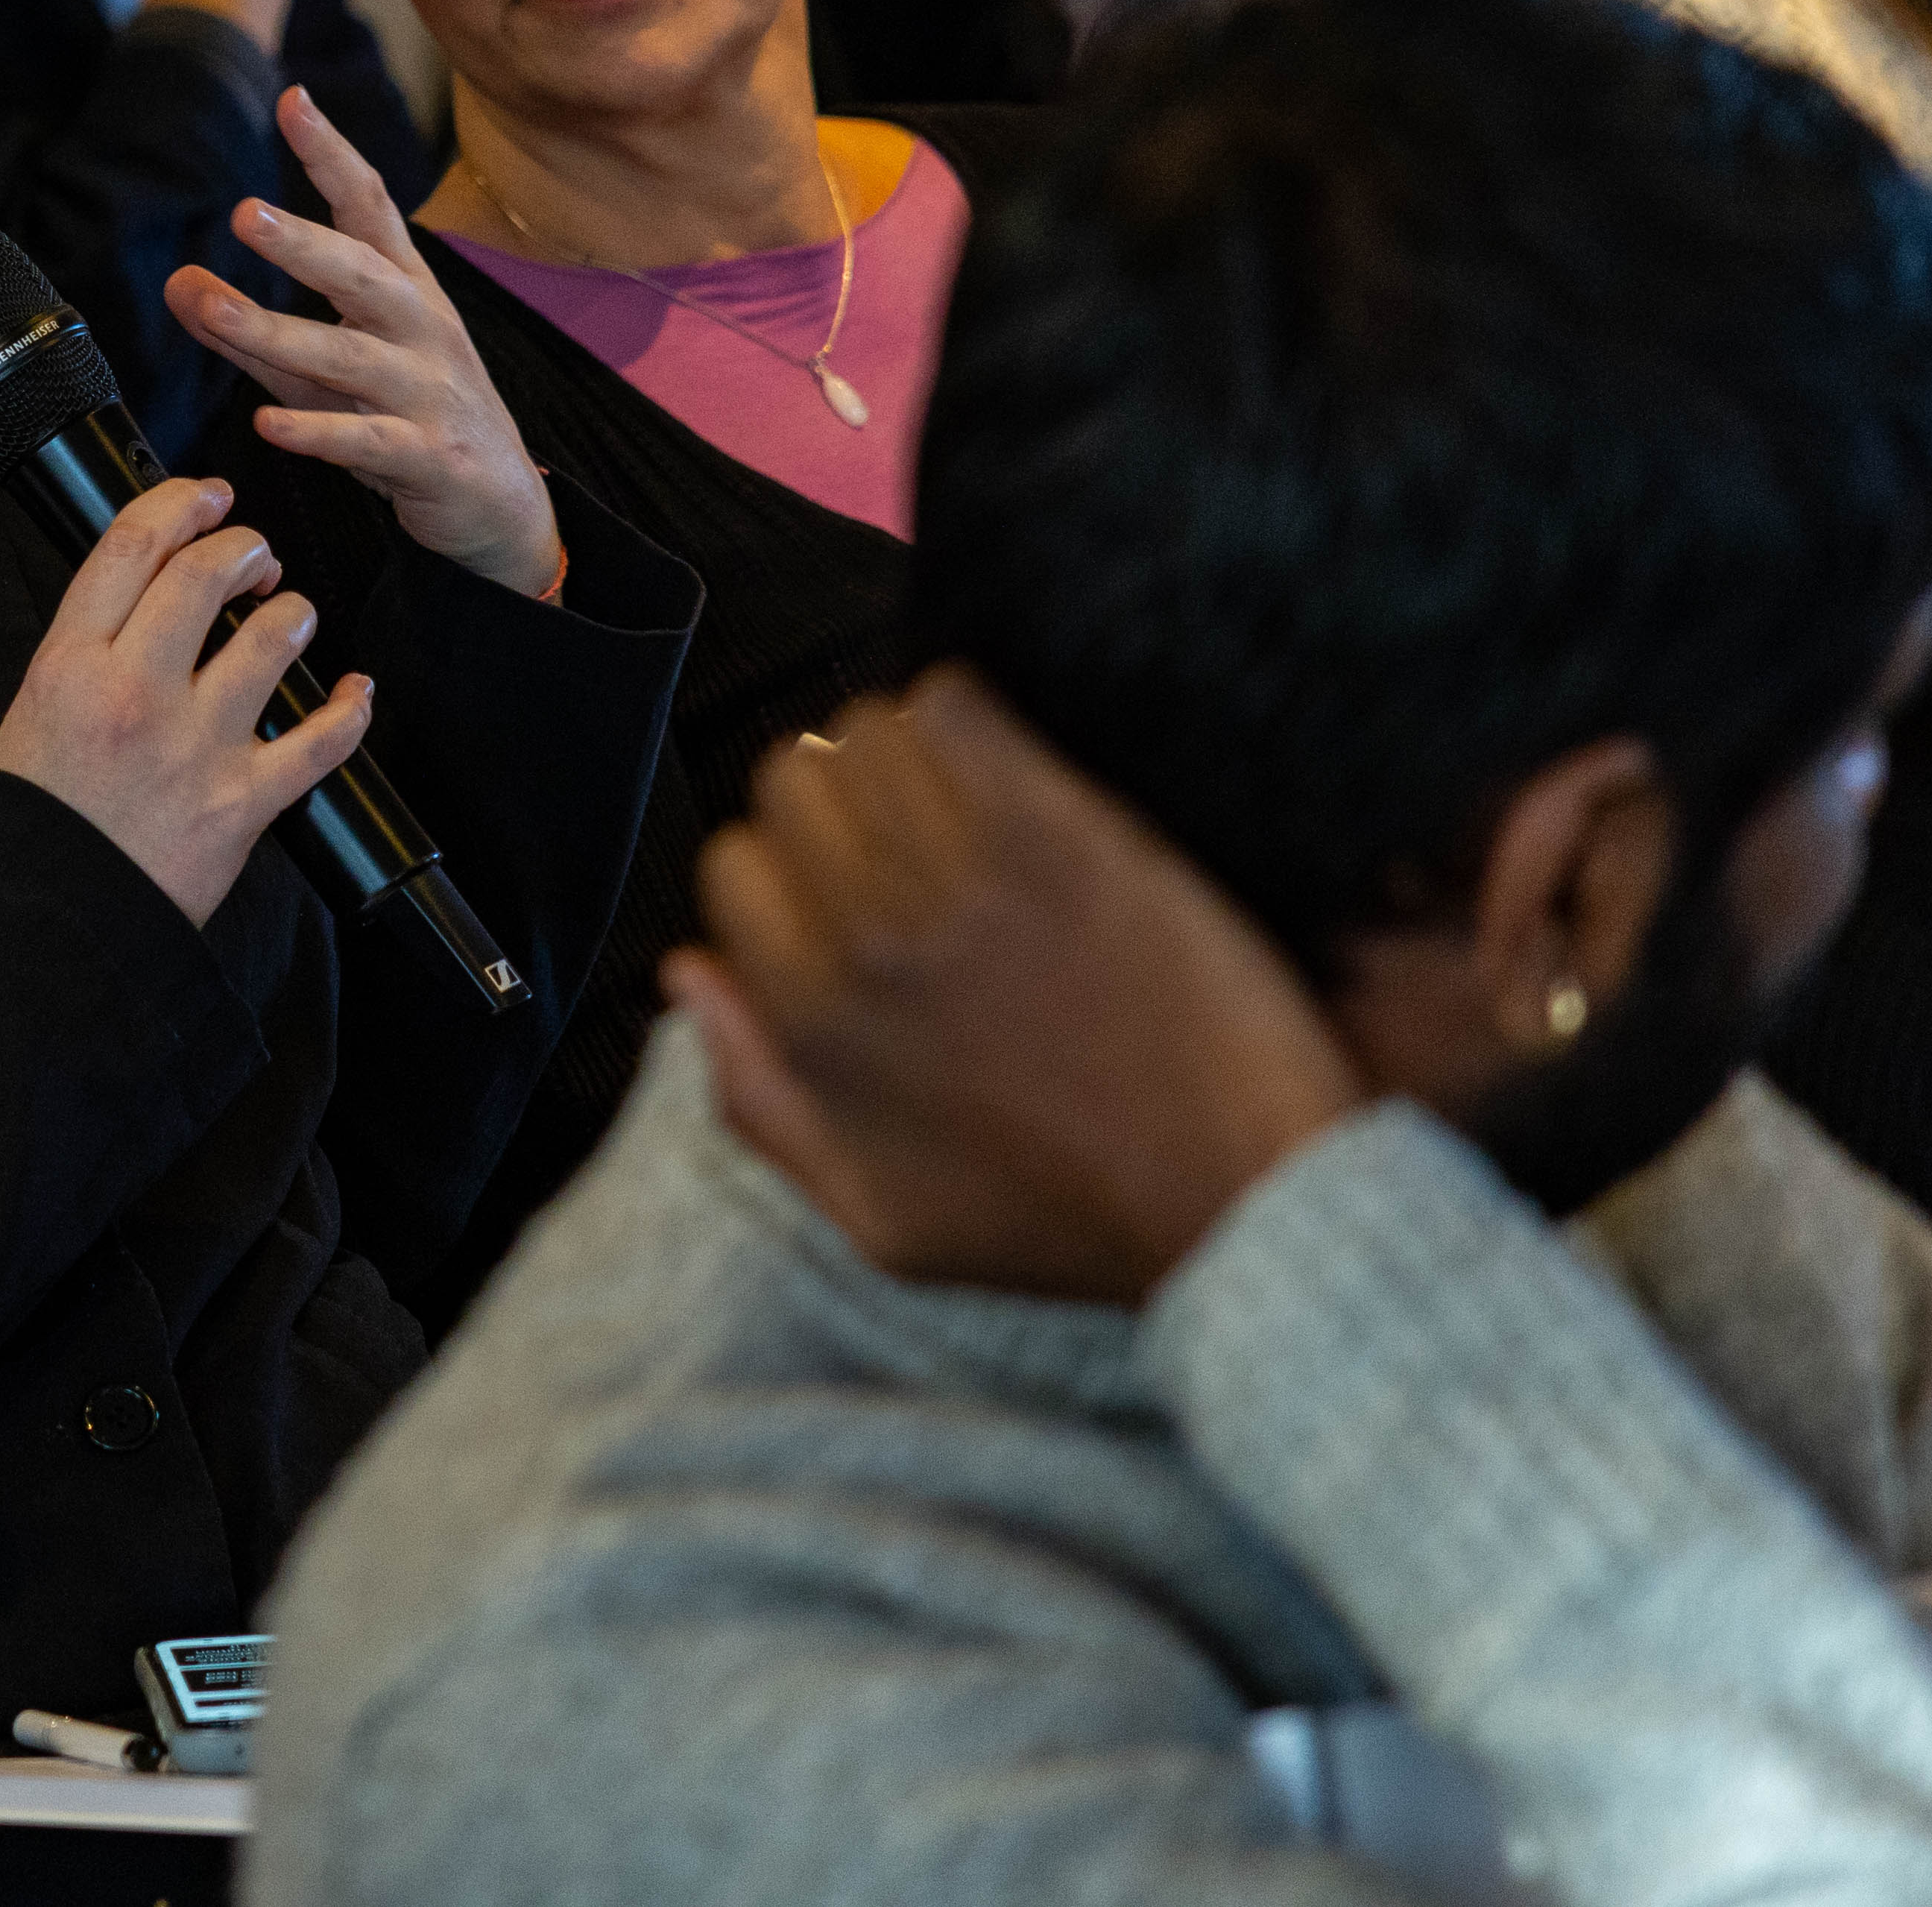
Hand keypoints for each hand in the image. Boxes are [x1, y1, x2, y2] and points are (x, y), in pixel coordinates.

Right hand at [0, 472, 370, 926]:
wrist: (59, 917)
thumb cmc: (46, 812)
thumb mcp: (37, 705)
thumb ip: (88, 643)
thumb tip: (150, 582)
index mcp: (72, 664)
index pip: (132, 547)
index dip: (180, 503)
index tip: (207, 497)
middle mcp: (135, 693)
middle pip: (205, 576)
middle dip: (244, 547)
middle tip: (256, 559)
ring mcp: (195, 747)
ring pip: (271, 640)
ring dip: (293, 615)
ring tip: (290, 618)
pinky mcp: (243, 802)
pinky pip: (320, 741)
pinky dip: (349, 710)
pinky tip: (355, 693)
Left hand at [163, 85, 560, 593]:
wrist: (503, 508)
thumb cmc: (408, 421)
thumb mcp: (329, 369)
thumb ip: (253, 330)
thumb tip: (179, 283)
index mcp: (406, 292)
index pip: (371, 208)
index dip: (333, 155)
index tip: (293, 102)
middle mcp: (424, 329)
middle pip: (363, 273)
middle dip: (304, 241)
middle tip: (244, 211)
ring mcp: (431, 392)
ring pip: (352, 356)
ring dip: (279, 332)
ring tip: (214, 311)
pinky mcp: (430, 456)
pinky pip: (369, 440)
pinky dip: (318, 431)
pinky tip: (269, 423)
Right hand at [662, 668, 1366, 1302]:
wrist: (1242, 1201)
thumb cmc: (1071, 1223)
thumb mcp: (881, 1222)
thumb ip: (758, 1105)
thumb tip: (689, 976)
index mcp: (818, 1032)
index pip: (735, 866)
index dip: (791, 872)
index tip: (844, 887)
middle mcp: (870, 946)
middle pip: (792, 782)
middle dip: (838, 798)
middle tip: (906, 834)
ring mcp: (966, 884)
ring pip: (868, 730)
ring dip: (903, 749)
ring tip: (959, 795)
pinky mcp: (1065, 836)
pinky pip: (959, 709)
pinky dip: (966, 714)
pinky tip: (1004, 764)